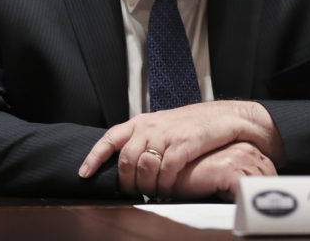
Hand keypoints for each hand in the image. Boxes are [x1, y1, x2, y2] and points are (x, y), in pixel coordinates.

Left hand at [78, 100, 284, 197]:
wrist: (225, 117)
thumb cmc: (193, 125)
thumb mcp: (163, 127)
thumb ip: (145, 140)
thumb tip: (128, 164)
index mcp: (141, 122)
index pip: (110, 138)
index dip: (94, 157)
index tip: (84, 174)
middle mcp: (150, 127)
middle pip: (125, 160)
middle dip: (127, 182)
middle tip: (134, 193)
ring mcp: (167, 135)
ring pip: (144, 168)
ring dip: (147, 187)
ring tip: (154, 193)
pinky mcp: (184, 144)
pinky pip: (166, 171)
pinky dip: (164, 185)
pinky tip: (168, 189)